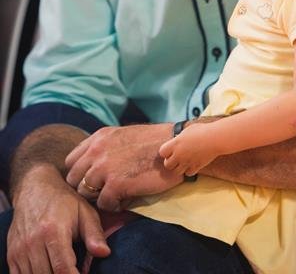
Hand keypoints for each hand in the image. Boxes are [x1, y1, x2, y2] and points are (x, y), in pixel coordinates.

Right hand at [7, 163, 109, 273]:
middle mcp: (33, 242)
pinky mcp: (12, 254)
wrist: (34, 188)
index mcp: (54, 231)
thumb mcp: (84, 211)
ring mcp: (20, 249)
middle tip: (74, 270)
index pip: (63, 269)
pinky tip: (47, 269)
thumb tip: (105, 253)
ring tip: (62, 269)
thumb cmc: (63, 200)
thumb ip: (94, 234)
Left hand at [65, 123, 182, 211]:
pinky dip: (114, 206)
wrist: (176, 145)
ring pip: (85, 193)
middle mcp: (97, 150)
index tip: (93, 180)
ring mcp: (105, 167)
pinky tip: (127, 199)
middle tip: (104, 191)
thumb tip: (90, 166)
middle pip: (74, 179)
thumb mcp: (122, 136)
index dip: (80, 174)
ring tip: (117, 195)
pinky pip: (103, 204)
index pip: (71, 161)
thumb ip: (104, 148)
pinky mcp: (116, 184)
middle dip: (86, 188)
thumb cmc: (154, 142)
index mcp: (98, 138)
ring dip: (100, 197)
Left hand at [159, 123, 219, 174]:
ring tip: (183, 162)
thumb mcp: (187, 130)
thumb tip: (176, 141)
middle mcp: (179, 154)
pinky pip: (188, 174)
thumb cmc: (203, 130)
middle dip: (170, 161)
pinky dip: (189, 170)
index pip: (162, 152)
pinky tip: (192, 164)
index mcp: (176, 143)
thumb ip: (179, 138)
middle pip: (167, 165)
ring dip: (178, 168)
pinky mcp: (196, 167)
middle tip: (176, 157)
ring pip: (176, 172)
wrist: (215, 138)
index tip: (170, 150)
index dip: (165, 152)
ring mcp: (187, 162)